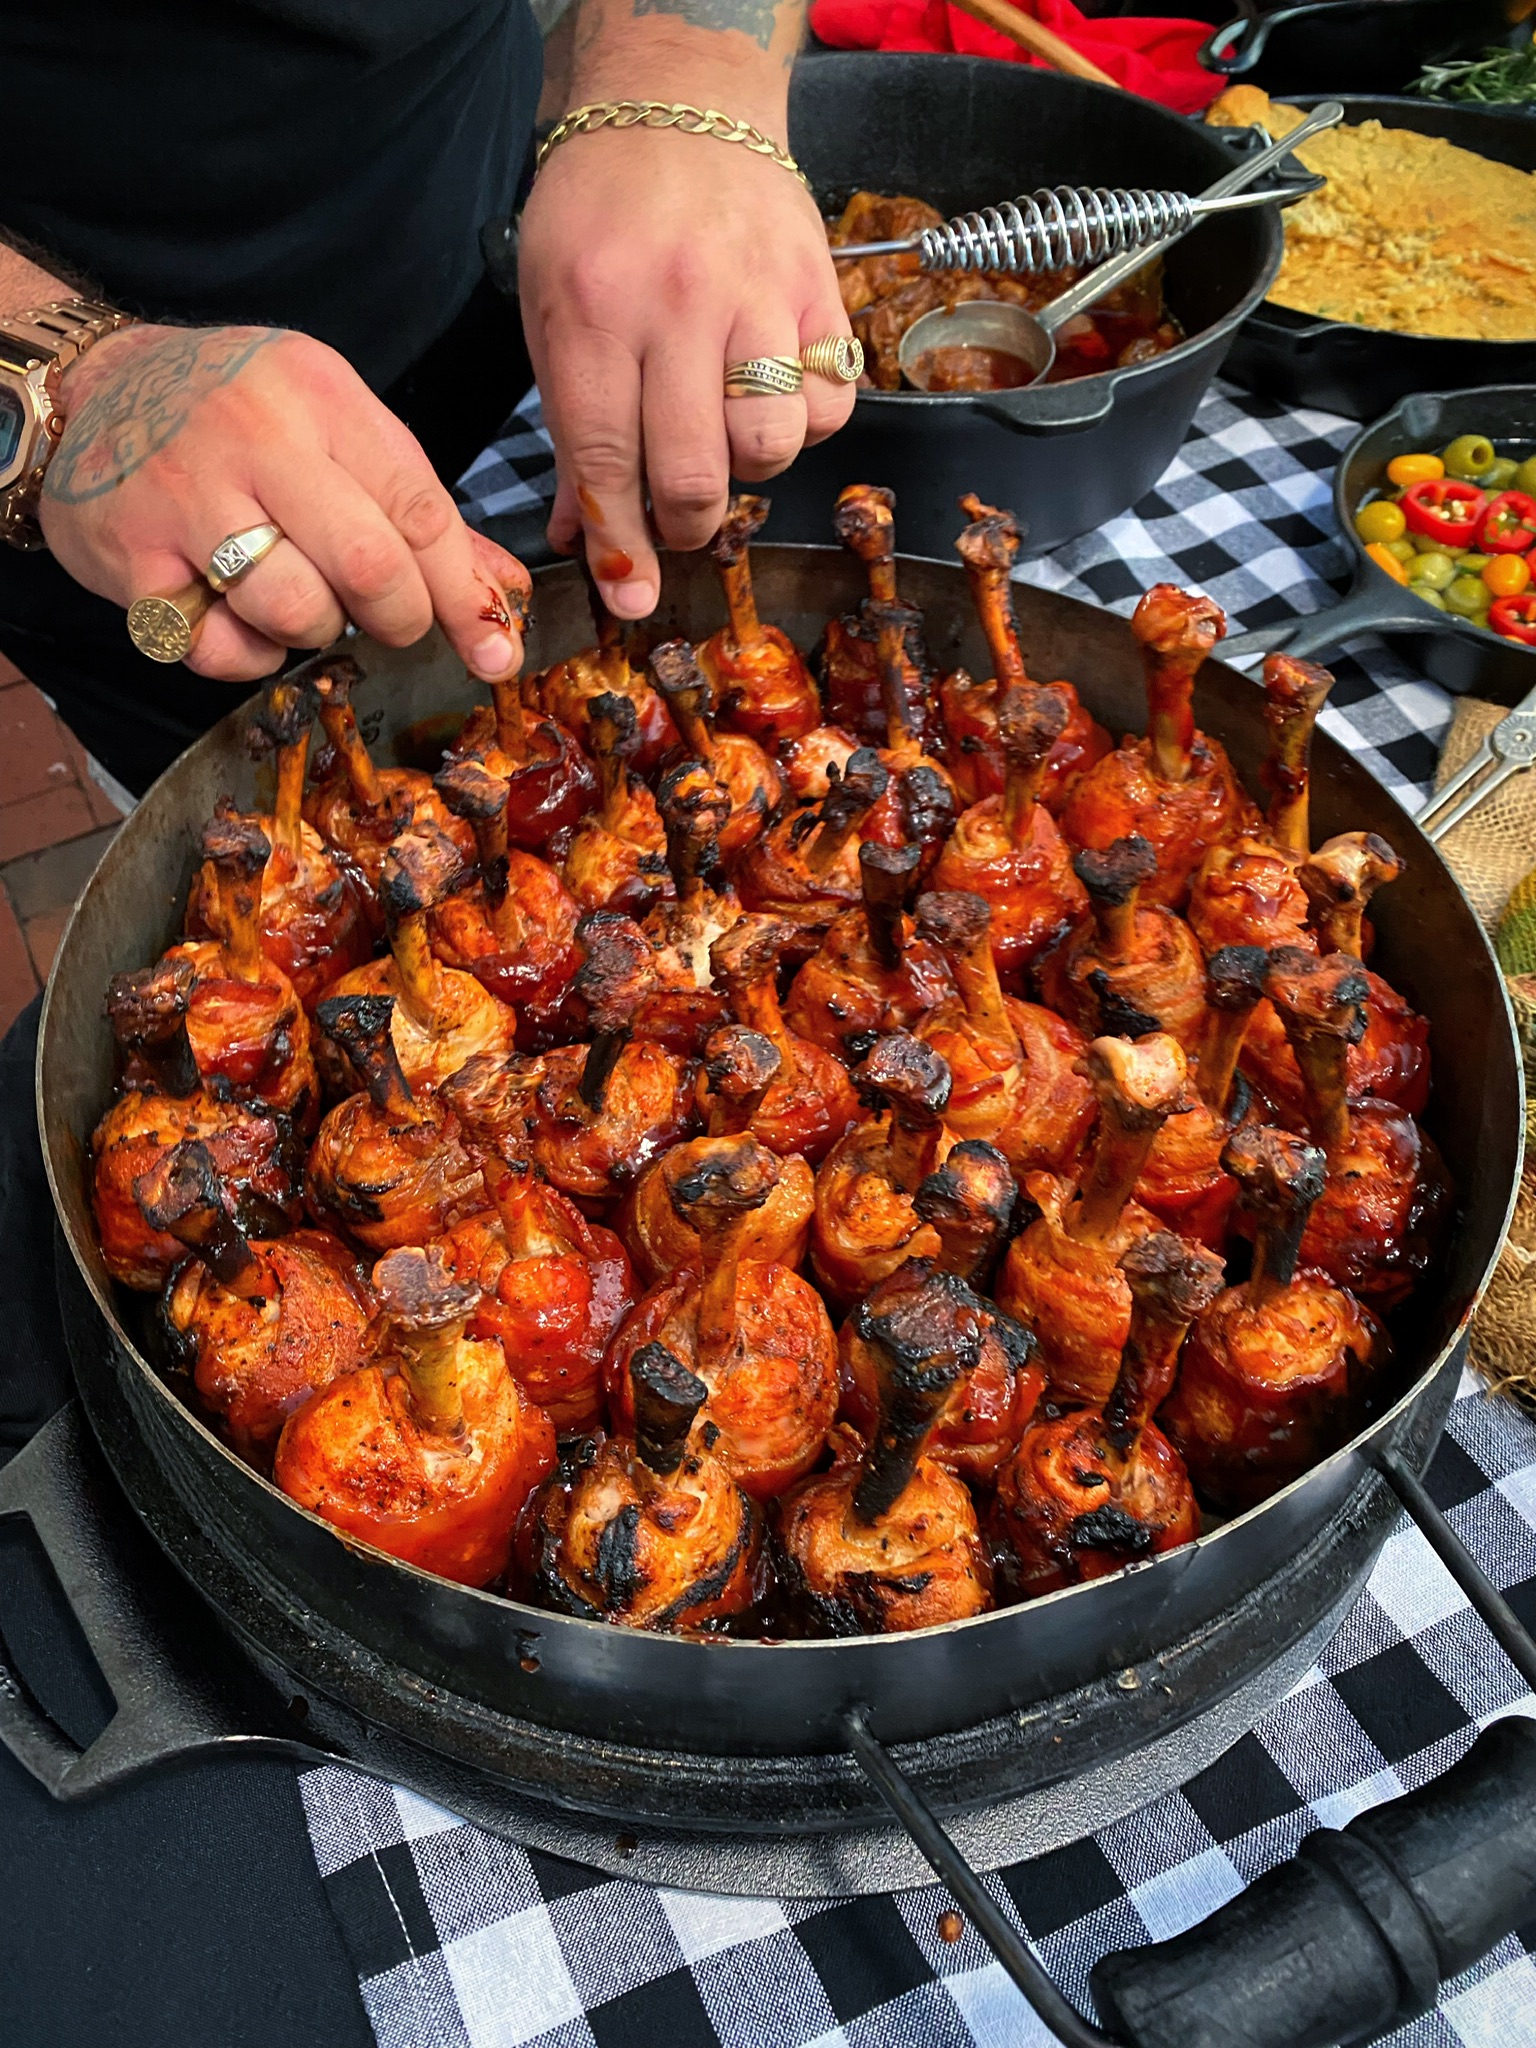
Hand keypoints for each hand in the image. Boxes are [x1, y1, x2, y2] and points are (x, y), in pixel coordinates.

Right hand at [40, 324, 531, 683]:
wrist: (93, 388)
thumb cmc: (235, 414)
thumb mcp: (331, 427)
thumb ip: (416, 510)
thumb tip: (502, 594)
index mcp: (320, 395)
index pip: (420, 509)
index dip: (464, 594)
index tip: (493, 650)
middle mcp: (253, 435)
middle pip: (367, 565)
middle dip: (397, 617)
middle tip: (386, 620)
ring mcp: (185, 494)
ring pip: (295, 610)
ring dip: (315, 631)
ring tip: (297, 597)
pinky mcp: (131, 554)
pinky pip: (217, 646)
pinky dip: (243, 655)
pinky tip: (234, 614)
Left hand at [518, 125, 855, 619]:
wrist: (682, 101)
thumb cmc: (601, 213)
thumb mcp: (551, 310)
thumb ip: (569, 427)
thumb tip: (584, 538)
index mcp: (593, 312)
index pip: (606, 460)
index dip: (620, 543)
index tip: (630, 596)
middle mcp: (678, 306)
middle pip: (694, 473)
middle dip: (685, 526)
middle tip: (679, 521)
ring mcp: (757, 295)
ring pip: (771, 445)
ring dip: (749, 472)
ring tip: (726, 442)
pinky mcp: (817, 288)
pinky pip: (830, 400)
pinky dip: (807, 423)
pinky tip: (775, 397)